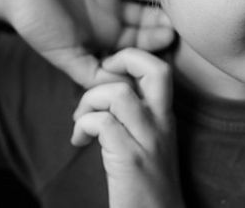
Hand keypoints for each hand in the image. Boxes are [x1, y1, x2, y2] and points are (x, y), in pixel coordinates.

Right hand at [3, 0, 173, 86]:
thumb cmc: (33, 18)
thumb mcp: (63, 53)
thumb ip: (91, 74)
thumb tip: (122, 94)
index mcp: (106, 32)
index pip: (141, 39)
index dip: (156, 38)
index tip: (170, 36)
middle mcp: (113, 9)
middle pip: (148, 12)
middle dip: (163, 13)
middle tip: (178, 11)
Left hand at [70, 48, 184, 207]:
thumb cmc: (146, 186)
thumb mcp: (149, 144)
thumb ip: (135, 117)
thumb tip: (105, 94)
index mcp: (165, 117)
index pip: (160, 68)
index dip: (131, 59)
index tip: (108, 75)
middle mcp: (161, 124)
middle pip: (154, 69)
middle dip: (122, 60)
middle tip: (99, 79)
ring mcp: (147, 140)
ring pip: (118, 93)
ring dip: (90, 100)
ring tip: (81, 120)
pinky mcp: (130, 159)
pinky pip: (101, 123)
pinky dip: (83, 125)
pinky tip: (79, 141)